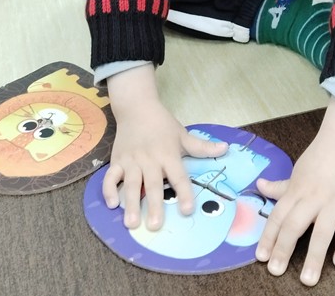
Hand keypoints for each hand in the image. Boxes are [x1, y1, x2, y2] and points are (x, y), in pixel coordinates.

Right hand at [102, 65, 227, 230]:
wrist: (136, 107)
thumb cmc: (162, 124)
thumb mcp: (183, 134)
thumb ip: (202, 147)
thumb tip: (226, 148)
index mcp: (168, 154)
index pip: (178, 177)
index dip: (184, 193)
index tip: (187, 211)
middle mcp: (149, 159)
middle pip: (152, 184)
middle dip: (153, 205)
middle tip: (155, 226)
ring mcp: (131, 160)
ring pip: (130, 184)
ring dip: (130, 204)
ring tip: (132, 224)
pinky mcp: (117, 160)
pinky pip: (110, 177)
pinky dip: (109, 190)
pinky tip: (111, 205)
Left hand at [256, 98, 334, 286]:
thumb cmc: (318, 160)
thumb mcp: (295, 172)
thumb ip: (280, 186)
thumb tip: (259, 187)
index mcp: (296, 192)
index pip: (278, 217)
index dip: (268, 238)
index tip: (261, 258)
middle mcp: (312, 199)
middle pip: (294, 226)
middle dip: (284, 250)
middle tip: (276, 272)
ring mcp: (334, 204)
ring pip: (322, 233)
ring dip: (314, 257)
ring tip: (308, 279)